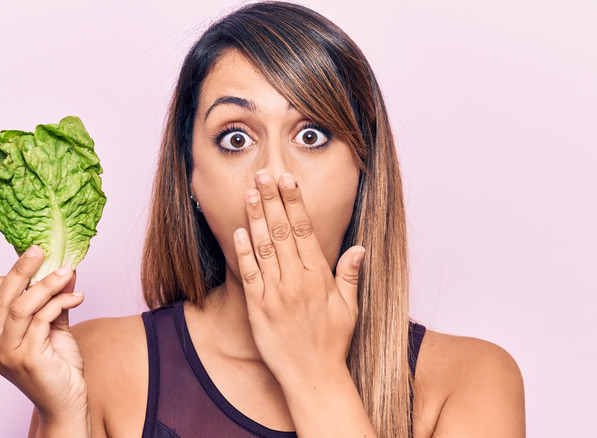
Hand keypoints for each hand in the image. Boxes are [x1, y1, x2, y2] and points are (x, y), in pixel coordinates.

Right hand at [0, 246, 87, 423]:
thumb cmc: (57, 367)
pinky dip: (61, 302)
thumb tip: (64, 269)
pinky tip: (77, 296)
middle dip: (21, 268)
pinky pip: (42, 318)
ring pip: (21, 305)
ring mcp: (5, 354)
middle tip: (40, 250)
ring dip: (47, 284)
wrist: (66, 403)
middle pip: (0, 295)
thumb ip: (53, 300)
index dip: (9, 274)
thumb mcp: (52, 327)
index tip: (35, 260)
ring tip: (67, 273)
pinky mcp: (26, 358)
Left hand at [233, 170, 364, 383]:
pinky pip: (248, 275)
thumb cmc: (333, 342)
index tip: (288, 180)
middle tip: (263, 174)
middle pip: (282, 231)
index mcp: (319, 277)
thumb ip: (349, 276)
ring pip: (264, 247)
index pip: (305, 231)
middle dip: (271, 200)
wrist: (312, 377)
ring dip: (255, 218)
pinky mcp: (257, 308)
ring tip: (249, 193)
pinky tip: (238, 232)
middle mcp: (296, 281)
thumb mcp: (349, 308)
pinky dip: (243, 252)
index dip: (295, 203)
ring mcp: (275, 294)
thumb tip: (358, 247)